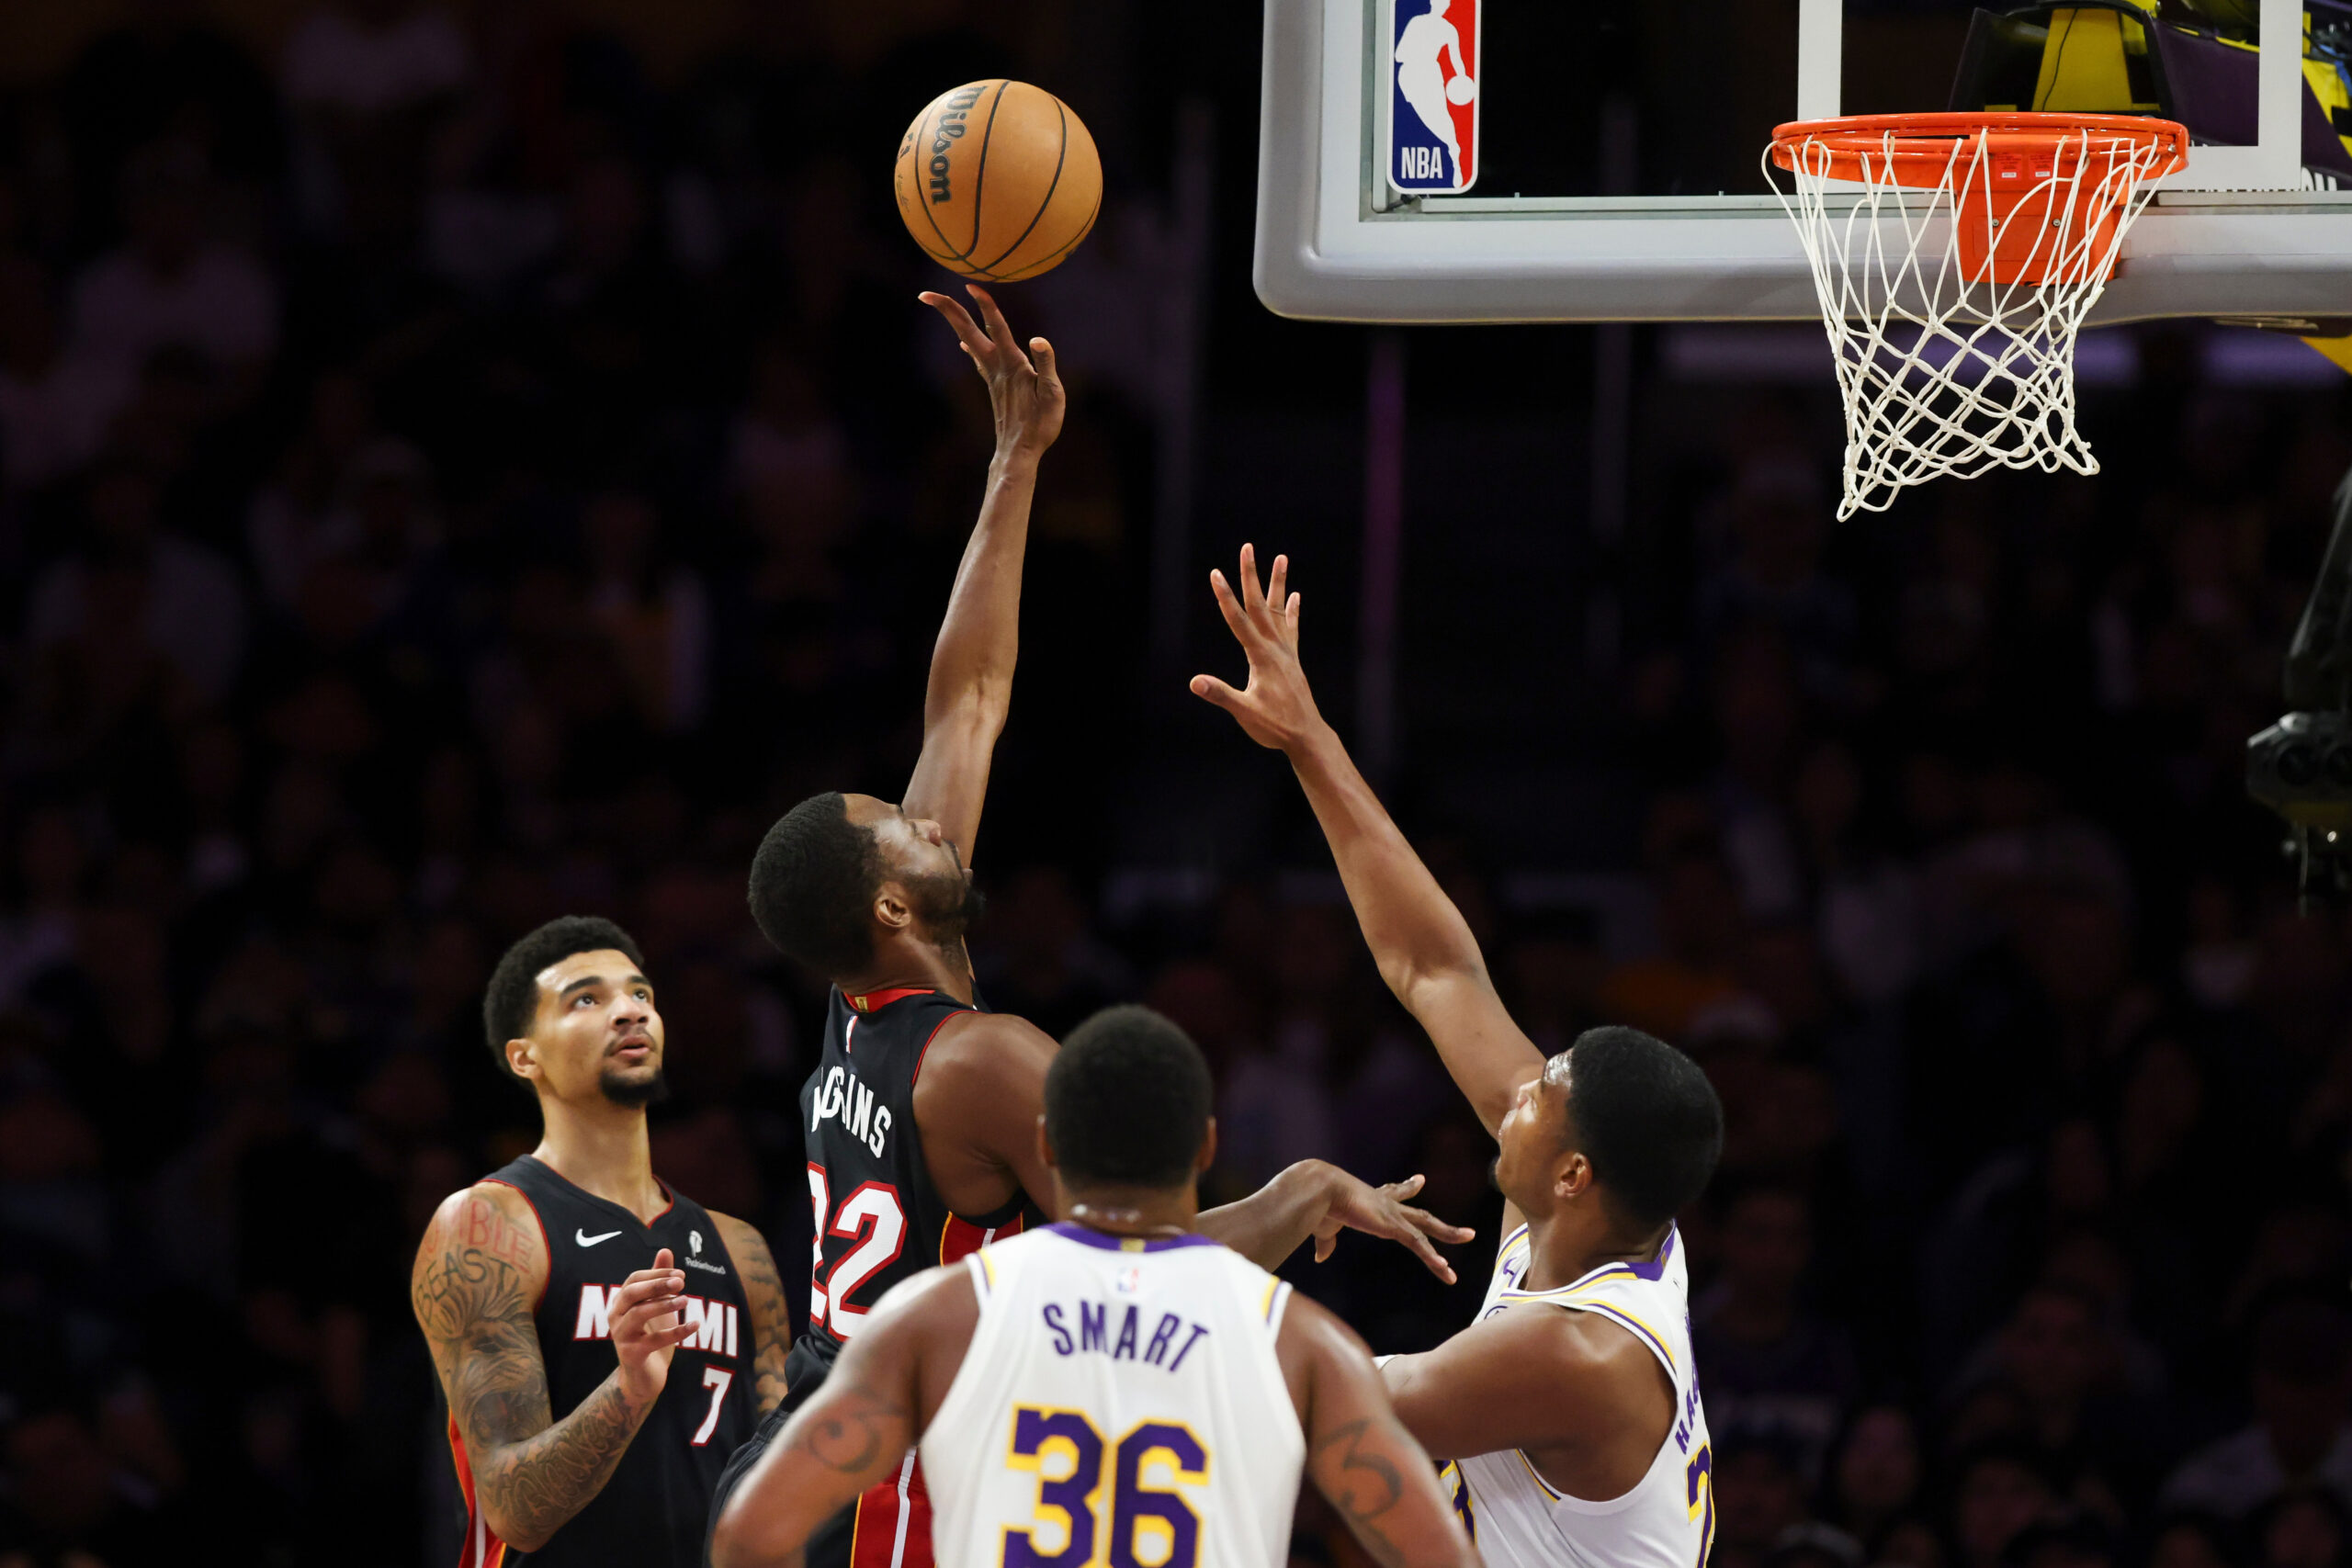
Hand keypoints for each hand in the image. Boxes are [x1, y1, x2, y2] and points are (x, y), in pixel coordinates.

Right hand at [610, 1249, 698, 1406]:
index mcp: (621, 1303)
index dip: (657, 1273)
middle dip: (656, 1284)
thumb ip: (659, 1280)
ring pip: (639, 1314)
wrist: (643, 1377)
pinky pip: (654, 1341)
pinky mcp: (632, 1355)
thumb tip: (665, 1250)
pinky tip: (695, 1325)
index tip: (681, 1274)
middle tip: (681, 1282)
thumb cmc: (649, 1336)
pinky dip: (677, 1332)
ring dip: (664, 1305)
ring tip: (686, 1300)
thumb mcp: (657, 1306)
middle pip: (631, 1293)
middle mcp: (616, 1317)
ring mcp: (621, 1337)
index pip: (634, 1279)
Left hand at [921, 284, 1063, 459]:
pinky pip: (977, 357)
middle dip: (948, 311)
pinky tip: (964, 342)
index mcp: (1012, 364)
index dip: (985, 306)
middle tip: (925, 294)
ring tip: (944, 306)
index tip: (971, 286)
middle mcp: (996, 367)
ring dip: (956, 322)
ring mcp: (992, 376)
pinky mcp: (993, 385)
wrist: (1018, 452)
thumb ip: (1045, 365)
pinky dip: (969, 343)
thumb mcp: (1052, 394)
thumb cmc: (1039, 425)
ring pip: (970, 342)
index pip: (997, 328)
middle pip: (967, 332)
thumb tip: (1038, 339)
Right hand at [1191, 544, 1323, 750]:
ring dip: (1278, 584)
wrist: (1306, 736)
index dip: (1224, 596)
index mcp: (1261, 656)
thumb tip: (1195, 682)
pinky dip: (1292, 611)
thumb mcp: (1244, 713)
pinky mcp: (1292, 660)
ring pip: (1279, 610)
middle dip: (1250, 576)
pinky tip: (1296, 596)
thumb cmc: (1274, 727)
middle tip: (1248, 547)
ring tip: (1280, 557)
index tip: (1215, 573)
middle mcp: (1275, 648)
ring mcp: (1286, 652)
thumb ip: (1221, 695)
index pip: (1238, 620)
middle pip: (1259, 604)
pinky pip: (1292, 628)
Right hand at [1310, 1168, 1474, 1284]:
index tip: (1420, 1180)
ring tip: (1469, 1238)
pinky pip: (1418, 1244)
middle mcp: (1386, 1204)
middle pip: (1420, 1214)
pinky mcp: (1393, 1225)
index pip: (1393, 1192)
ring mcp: (1393, 1215)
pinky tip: (1445, 1268)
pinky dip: (1432, 1257)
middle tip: (1462, 1229)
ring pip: (1427, 1228)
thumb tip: (1320, 1257)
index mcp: (1371, 1202)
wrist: (1321, 1191)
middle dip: (1440, 1223)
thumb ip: (1327, 1243)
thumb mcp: (1326, 1228)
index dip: (1407, 1188)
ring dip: (1449, 1234)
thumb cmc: (1320, 1206)